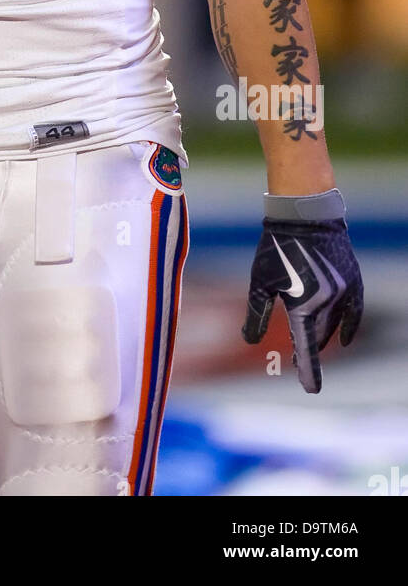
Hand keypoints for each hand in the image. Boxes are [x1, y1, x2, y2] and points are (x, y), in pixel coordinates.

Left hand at [242, 215, 362, 392]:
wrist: (305, 213)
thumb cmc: (276, 247)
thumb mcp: (260, 281)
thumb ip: (256, 314)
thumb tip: (250, 340)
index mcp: (304, 306)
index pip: (306, 348)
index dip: (308, 371)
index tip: (311, 390)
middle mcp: (328, 304)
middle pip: (319, 337)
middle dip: (308, 351)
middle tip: (296, 363)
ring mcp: (345, 292)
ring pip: (334, 325)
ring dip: (323, 337)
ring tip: (310, 345)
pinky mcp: (353, 281)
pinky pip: (354, 312)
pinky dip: (348, 327)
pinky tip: (343, 339)